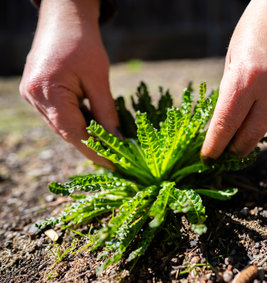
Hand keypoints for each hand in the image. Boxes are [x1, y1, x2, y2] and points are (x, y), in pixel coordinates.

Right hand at [20, 0, 118, 167]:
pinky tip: (95, 127)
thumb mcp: (98, 79)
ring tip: (109, 146)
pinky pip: (59, 115)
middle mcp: (35, 97)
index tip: (114, 165)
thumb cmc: (83, 43)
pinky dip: (77, 122)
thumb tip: (118, 140)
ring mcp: (33, 95)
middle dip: (92, 146)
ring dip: (85, 135)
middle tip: (115, 159)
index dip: (95, 152)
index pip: (74, 133)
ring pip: (62, 126)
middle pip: (66, 132)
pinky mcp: (37, 92)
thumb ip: (106, 112)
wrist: (63, 17)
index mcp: (48, 93)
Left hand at [201, 0, 266, 158]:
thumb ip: (231, 90)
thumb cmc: (258, 24)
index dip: (215, 146)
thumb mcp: (234, 55)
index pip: (225, 125)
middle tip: (226, 151)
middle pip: (250, 136)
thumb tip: (228, 121)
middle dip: (235, 148)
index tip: (207, 158)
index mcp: (246, 78)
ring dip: (254, 129)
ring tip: (245, 122)